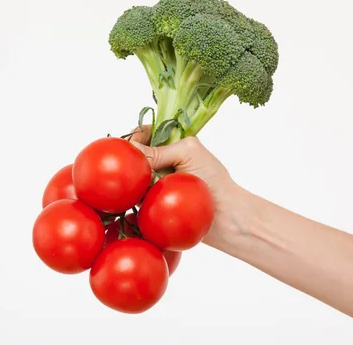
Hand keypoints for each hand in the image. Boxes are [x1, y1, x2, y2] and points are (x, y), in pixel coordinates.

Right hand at [129, 126, 243, 246]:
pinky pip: (137, 209)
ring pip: (133, 184)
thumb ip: (159, 150)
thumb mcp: (187, 154)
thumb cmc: (213, 180)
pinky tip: (126, 212)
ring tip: (127, 191)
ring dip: (129, 188)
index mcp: (171, 146)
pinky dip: (130, 212)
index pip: (145, 134)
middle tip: (127, 171)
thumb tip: (130, 148)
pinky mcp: (156, 208)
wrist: (226, 216)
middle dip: (130, 164)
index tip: (128, 147)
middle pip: (135, 160)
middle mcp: (162, 165)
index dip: (135, 138)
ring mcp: (157, 188)